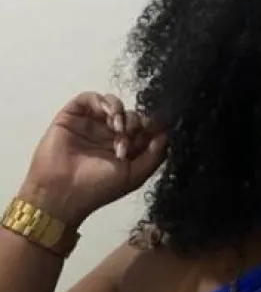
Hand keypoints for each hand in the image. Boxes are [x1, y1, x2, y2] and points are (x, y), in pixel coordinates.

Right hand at [22, 93, 165, 225]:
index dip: (151, 127)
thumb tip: (166, 134)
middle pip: (132, 116)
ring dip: (122, 113)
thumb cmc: (98, 189)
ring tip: (119, 129)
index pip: (144, 130)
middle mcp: (109, 135)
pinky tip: (110, 116)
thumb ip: (154, 155)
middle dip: (135, 125)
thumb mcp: (134, 176)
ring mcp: (91, 124)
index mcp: (125, 150)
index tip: (156, 130)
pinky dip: (104, 102)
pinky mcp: (73, 115)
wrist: (62, 193)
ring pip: (114, 105)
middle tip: (128, 140)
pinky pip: (91, 98)